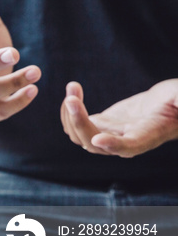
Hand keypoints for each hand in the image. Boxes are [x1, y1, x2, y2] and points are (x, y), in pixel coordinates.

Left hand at [61, 80, 177, 156]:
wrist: (165, 105)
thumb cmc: (176, 101)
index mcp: (145, 138)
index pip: (127, 147)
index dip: (113, 145)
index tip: (99, 138)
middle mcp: (123, 142)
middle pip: (93, 143)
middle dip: (79, 121)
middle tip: (71, 98)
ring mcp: (108, 135)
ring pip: (79, 136)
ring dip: (69, 114)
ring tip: (73, 87)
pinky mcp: (99, 125)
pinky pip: (75, 125)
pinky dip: (69, 111)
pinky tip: (73, 91)